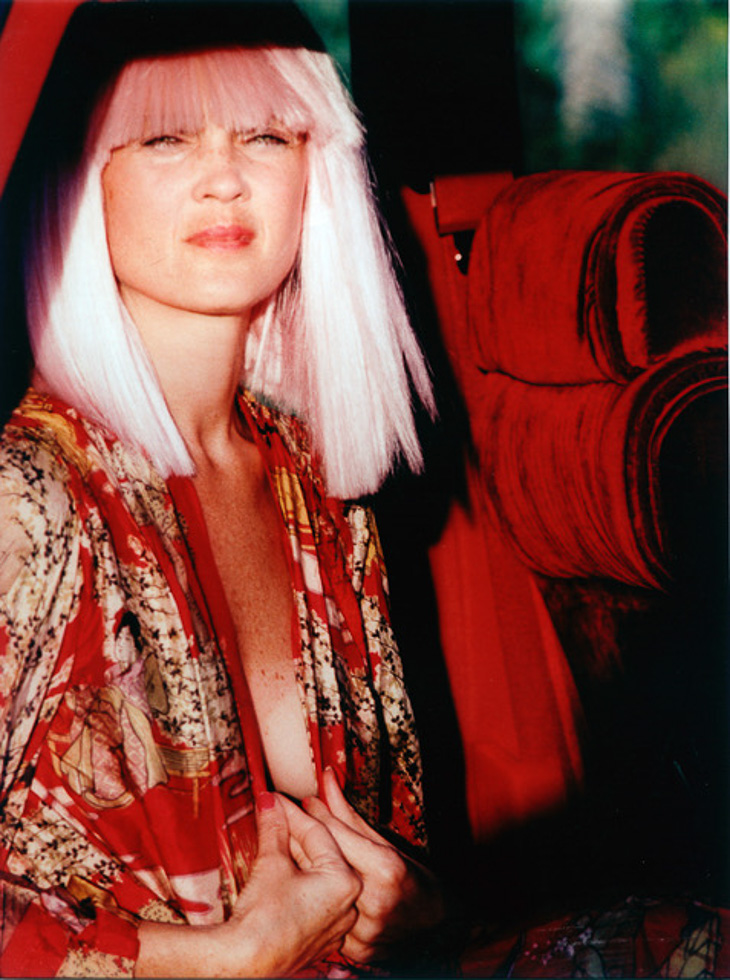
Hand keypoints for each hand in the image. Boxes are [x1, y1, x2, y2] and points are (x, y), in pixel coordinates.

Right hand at [136, 791, 360, 976]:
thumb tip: (269, 802)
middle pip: (321, 854)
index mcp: (344, 881)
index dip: (291, 812)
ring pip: (319, 876)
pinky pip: (315, 898)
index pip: (316, 834)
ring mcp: (336, 924)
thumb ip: (274, 828)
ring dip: (298, 855)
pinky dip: (300, 880)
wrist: (245, 963)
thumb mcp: (271, 863)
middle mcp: (348, 904)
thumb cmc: (262, 918)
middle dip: (296, 831)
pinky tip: (284, 867)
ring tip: (276, 834)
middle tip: (275, 810)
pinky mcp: (321, 937)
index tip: (274, 800)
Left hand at [301, 769, 445, 964]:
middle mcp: (374, 899)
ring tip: (289, 854)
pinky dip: (314, 904)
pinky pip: (325, 921)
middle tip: (283, 821)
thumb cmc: (412, 880)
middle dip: (298, 838)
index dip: (315, 813)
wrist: (436, 928)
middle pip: (321, 862)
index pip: (336, 834)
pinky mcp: (356, 949)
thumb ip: (349, 815)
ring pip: (317, 893)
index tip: (302, 801)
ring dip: (300, 871)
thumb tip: (327, 781)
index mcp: (385, 868)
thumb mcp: (384, 844)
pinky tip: (304, 891)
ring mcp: (365, 928)